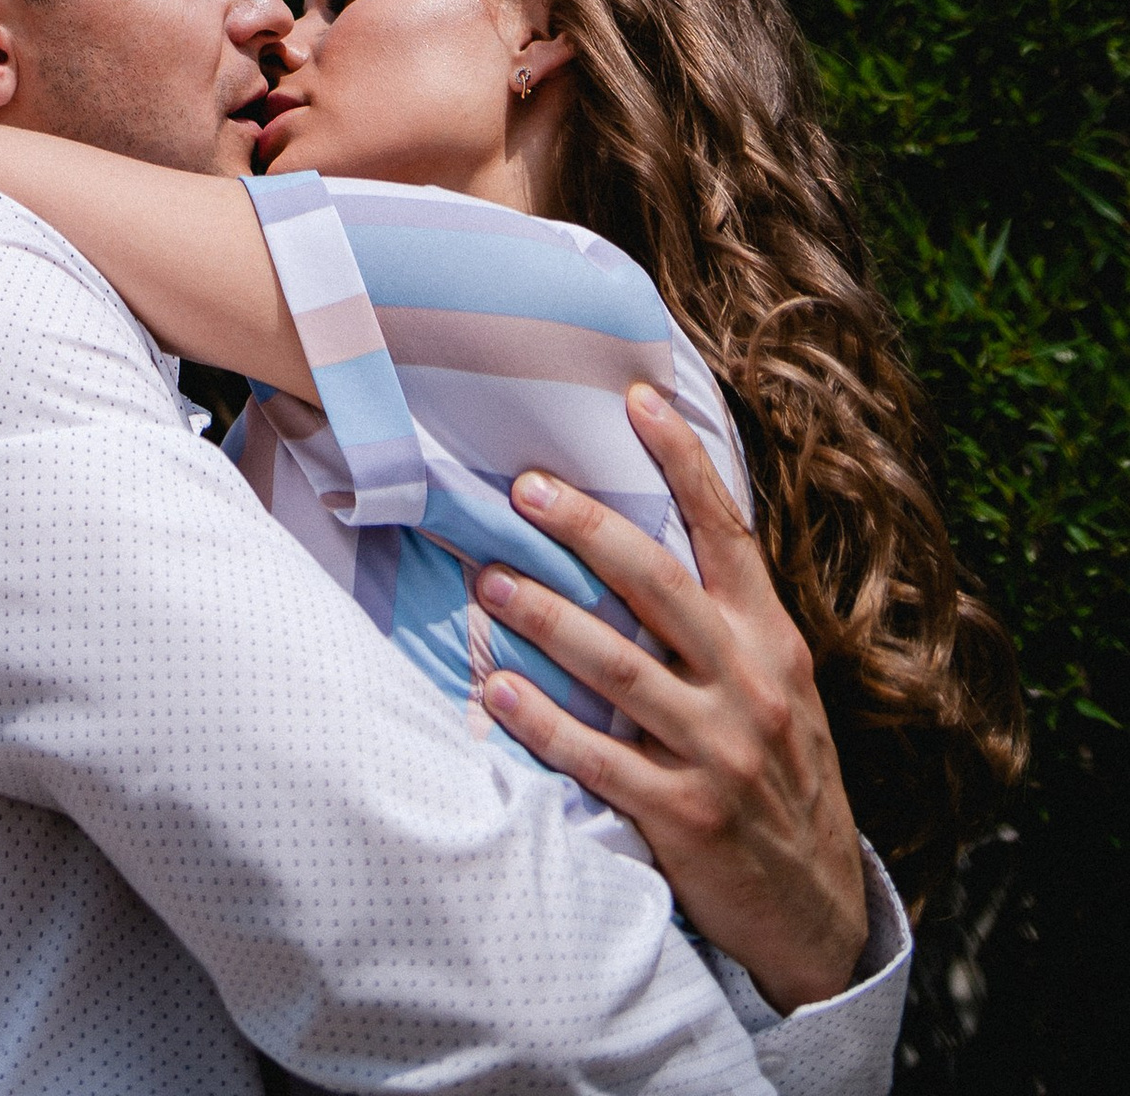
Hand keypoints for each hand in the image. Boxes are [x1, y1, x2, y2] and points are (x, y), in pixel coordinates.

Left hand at [476, 381, 866, 1014]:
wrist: (818, 909)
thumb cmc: (780, 773)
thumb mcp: (778, 687)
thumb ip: (724, 621)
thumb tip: (641, 537)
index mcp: (772, 642)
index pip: (729, 535)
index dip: (685, 462)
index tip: (639, 397)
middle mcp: (751, 685)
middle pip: (659, 586)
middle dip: (589, 530)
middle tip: (525, 488)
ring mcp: (721, 752)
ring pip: (620, 667)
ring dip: (546, 618)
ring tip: (487, 580)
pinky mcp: (686, 816)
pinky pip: (600, 759)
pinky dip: (545, 722)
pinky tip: (497, 690)